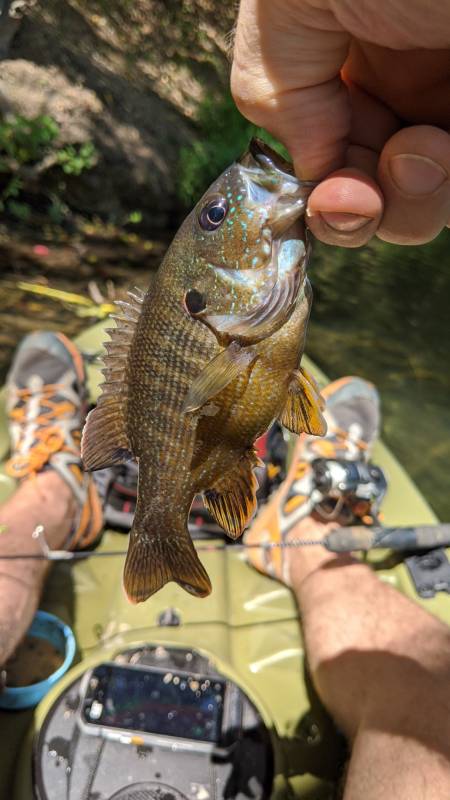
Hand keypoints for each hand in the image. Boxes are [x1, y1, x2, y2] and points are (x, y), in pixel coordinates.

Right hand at [231, 0, 449, 246]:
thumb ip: (272, 87)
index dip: (319, 187)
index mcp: (351, 53)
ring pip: (425, 200)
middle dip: (361, 209)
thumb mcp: (291, 2)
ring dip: (413, 203)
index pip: (324, 148)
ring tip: (427, 153)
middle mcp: (407, 83)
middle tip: (363, 198)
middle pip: (373, 189)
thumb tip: (310, 172)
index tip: (327, 199)